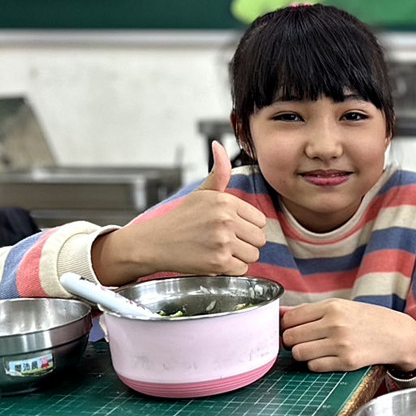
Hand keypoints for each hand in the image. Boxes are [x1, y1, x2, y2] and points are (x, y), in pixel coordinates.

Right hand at [94, 141, 266, 283]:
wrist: (154, 243)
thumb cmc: (181, 219)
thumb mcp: (201, 193)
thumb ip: (219, 173)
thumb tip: (219, 146)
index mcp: (225, 201)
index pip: (260, 220)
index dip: (247, 227)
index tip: (231, 228)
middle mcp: (225, 220)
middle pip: (260, 239)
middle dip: (246, 243)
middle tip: (226, 242)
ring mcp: (222, 241)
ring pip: (253, 255)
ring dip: (240, 257)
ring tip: (220, 250)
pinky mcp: (218, 262)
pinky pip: (242, 270)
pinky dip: (231, 269)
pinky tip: (215, 261)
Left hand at [283, 299, 415, 372]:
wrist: (396, 335)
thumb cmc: (366, 319)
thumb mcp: (340, 306)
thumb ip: (310, 311)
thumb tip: (279, 314)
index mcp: (332, 306)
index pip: (290, 319)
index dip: (285, 326)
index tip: (291, 330)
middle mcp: (335, 324)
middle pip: (290, 337)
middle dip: (291, 342)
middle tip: (302, 341)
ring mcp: (341, 344)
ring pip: (299, 353)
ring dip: (302, 354)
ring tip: (314, 350)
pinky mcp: (347, 362)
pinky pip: (314, 366)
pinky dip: (315, 364)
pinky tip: (325, 358)